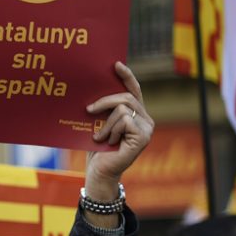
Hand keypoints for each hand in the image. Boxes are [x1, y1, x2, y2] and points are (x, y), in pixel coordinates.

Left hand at [84, 62, 153, 203]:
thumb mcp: (99, 122)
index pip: (133, 90)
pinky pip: (124, 120)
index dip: (126, 76)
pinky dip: (110, 130)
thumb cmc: (97, 148)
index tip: (115, 64)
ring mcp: (147, 128)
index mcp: (136, 114)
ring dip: (105, 124)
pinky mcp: (143, 137)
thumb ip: (104, 108)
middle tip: (88, 109)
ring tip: (101, 137)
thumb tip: (94, 86)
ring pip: (122, 109)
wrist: (99, 171)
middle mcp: (146, 119)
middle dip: (105, 101)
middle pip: (126, 97)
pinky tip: (108, 142)